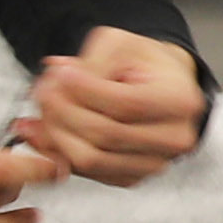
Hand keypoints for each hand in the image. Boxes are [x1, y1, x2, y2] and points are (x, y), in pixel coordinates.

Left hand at [27, 29, 210, 188]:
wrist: (161, 86)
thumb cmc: (144, 62)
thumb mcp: (121, 44)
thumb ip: (92, 61)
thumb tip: (58, 81)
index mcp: (180, 101)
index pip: (125, 104)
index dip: (85, 91)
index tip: (59, 73)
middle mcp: (174, 139)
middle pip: (105, 135)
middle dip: (63, 112)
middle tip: (42, 90)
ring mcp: (154, 164)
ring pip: (92, 159)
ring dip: (56, 134)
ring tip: (42, 108)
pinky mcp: (132, 178)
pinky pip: (88, 173)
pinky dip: (61, 152)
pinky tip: (47, 129)